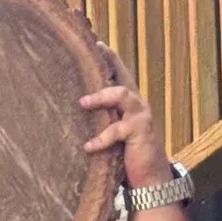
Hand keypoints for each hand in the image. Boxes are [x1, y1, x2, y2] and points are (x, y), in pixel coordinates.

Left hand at [80, 66, 170, 191]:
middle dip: (107, 64)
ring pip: (121, 95)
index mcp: (128, 100)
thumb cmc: (126, 152)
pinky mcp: (140, 132)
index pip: (118, 72)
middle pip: (121, 76)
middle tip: (86, 57)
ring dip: (101, 97)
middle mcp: (136, 103)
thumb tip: (71, 107)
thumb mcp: (113, 130)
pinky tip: (88, 146)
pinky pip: (117, 131)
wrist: (150, 177)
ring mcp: (140, 115)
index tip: (94, 43)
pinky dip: (101, 138)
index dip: (108, 57)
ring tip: (82, 103)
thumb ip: (101, 116)